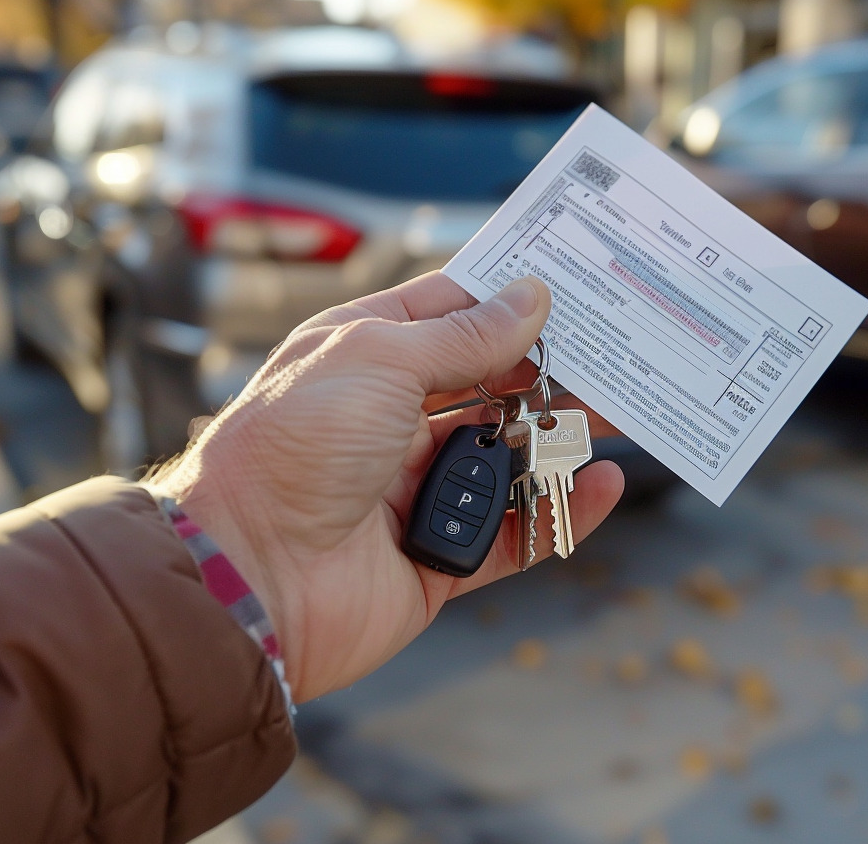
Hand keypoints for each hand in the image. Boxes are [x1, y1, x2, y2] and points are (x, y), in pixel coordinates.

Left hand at [153, 273, 624, 702]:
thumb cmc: (293, 448)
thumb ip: (465, 336)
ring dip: (560, 440)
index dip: (510, 300)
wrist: (247, 578)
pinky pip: (515, 532)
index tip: (576, 289)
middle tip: (616, 360)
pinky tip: (601, 484)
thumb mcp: (380, 361)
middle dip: (551, 374)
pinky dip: (560, 510)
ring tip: (621, 419)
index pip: (450, 313)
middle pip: (491, 387)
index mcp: (365, 356)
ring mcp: (416, 488)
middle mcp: (390, 418)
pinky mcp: (438, 557)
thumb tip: (530, 297)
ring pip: (509, 459)